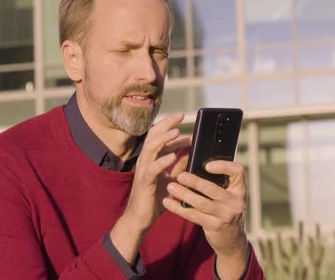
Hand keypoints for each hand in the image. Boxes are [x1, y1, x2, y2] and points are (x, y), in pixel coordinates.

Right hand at [123, 112, 189, 231]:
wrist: (141, 218)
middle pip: (153, 136)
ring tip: (177, 132)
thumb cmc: (155, 197)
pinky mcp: (144, 182)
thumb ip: (180, 164)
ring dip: (164, 139)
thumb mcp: (172, 177)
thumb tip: (193, 150)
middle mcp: (145, 160)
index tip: (181, 116)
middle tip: (180, 116)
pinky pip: (152, 169)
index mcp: (151, 158)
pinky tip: (172, 156)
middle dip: (166, 124)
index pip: (158, 135)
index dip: (168, 124)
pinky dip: (162, 161)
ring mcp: (143, 170)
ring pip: (150, 148)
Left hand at [162, 160, 248, 277]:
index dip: (223, 166)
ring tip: (171, 187)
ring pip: (201, 203)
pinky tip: (167, 202)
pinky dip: (178, 208)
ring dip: (184, 194)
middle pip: (213, 189)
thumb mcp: (228, 194)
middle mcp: (236, 202)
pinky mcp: (214, 226)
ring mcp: (225, 216)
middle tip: (180, 176)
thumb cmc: (225, 208)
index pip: (238, 172)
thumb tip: (193, 164)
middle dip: (195, 181)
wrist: (231, 238)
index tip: (207, 165)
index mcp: (240, 189)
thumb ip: (218, 181)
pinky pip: (193, 215)